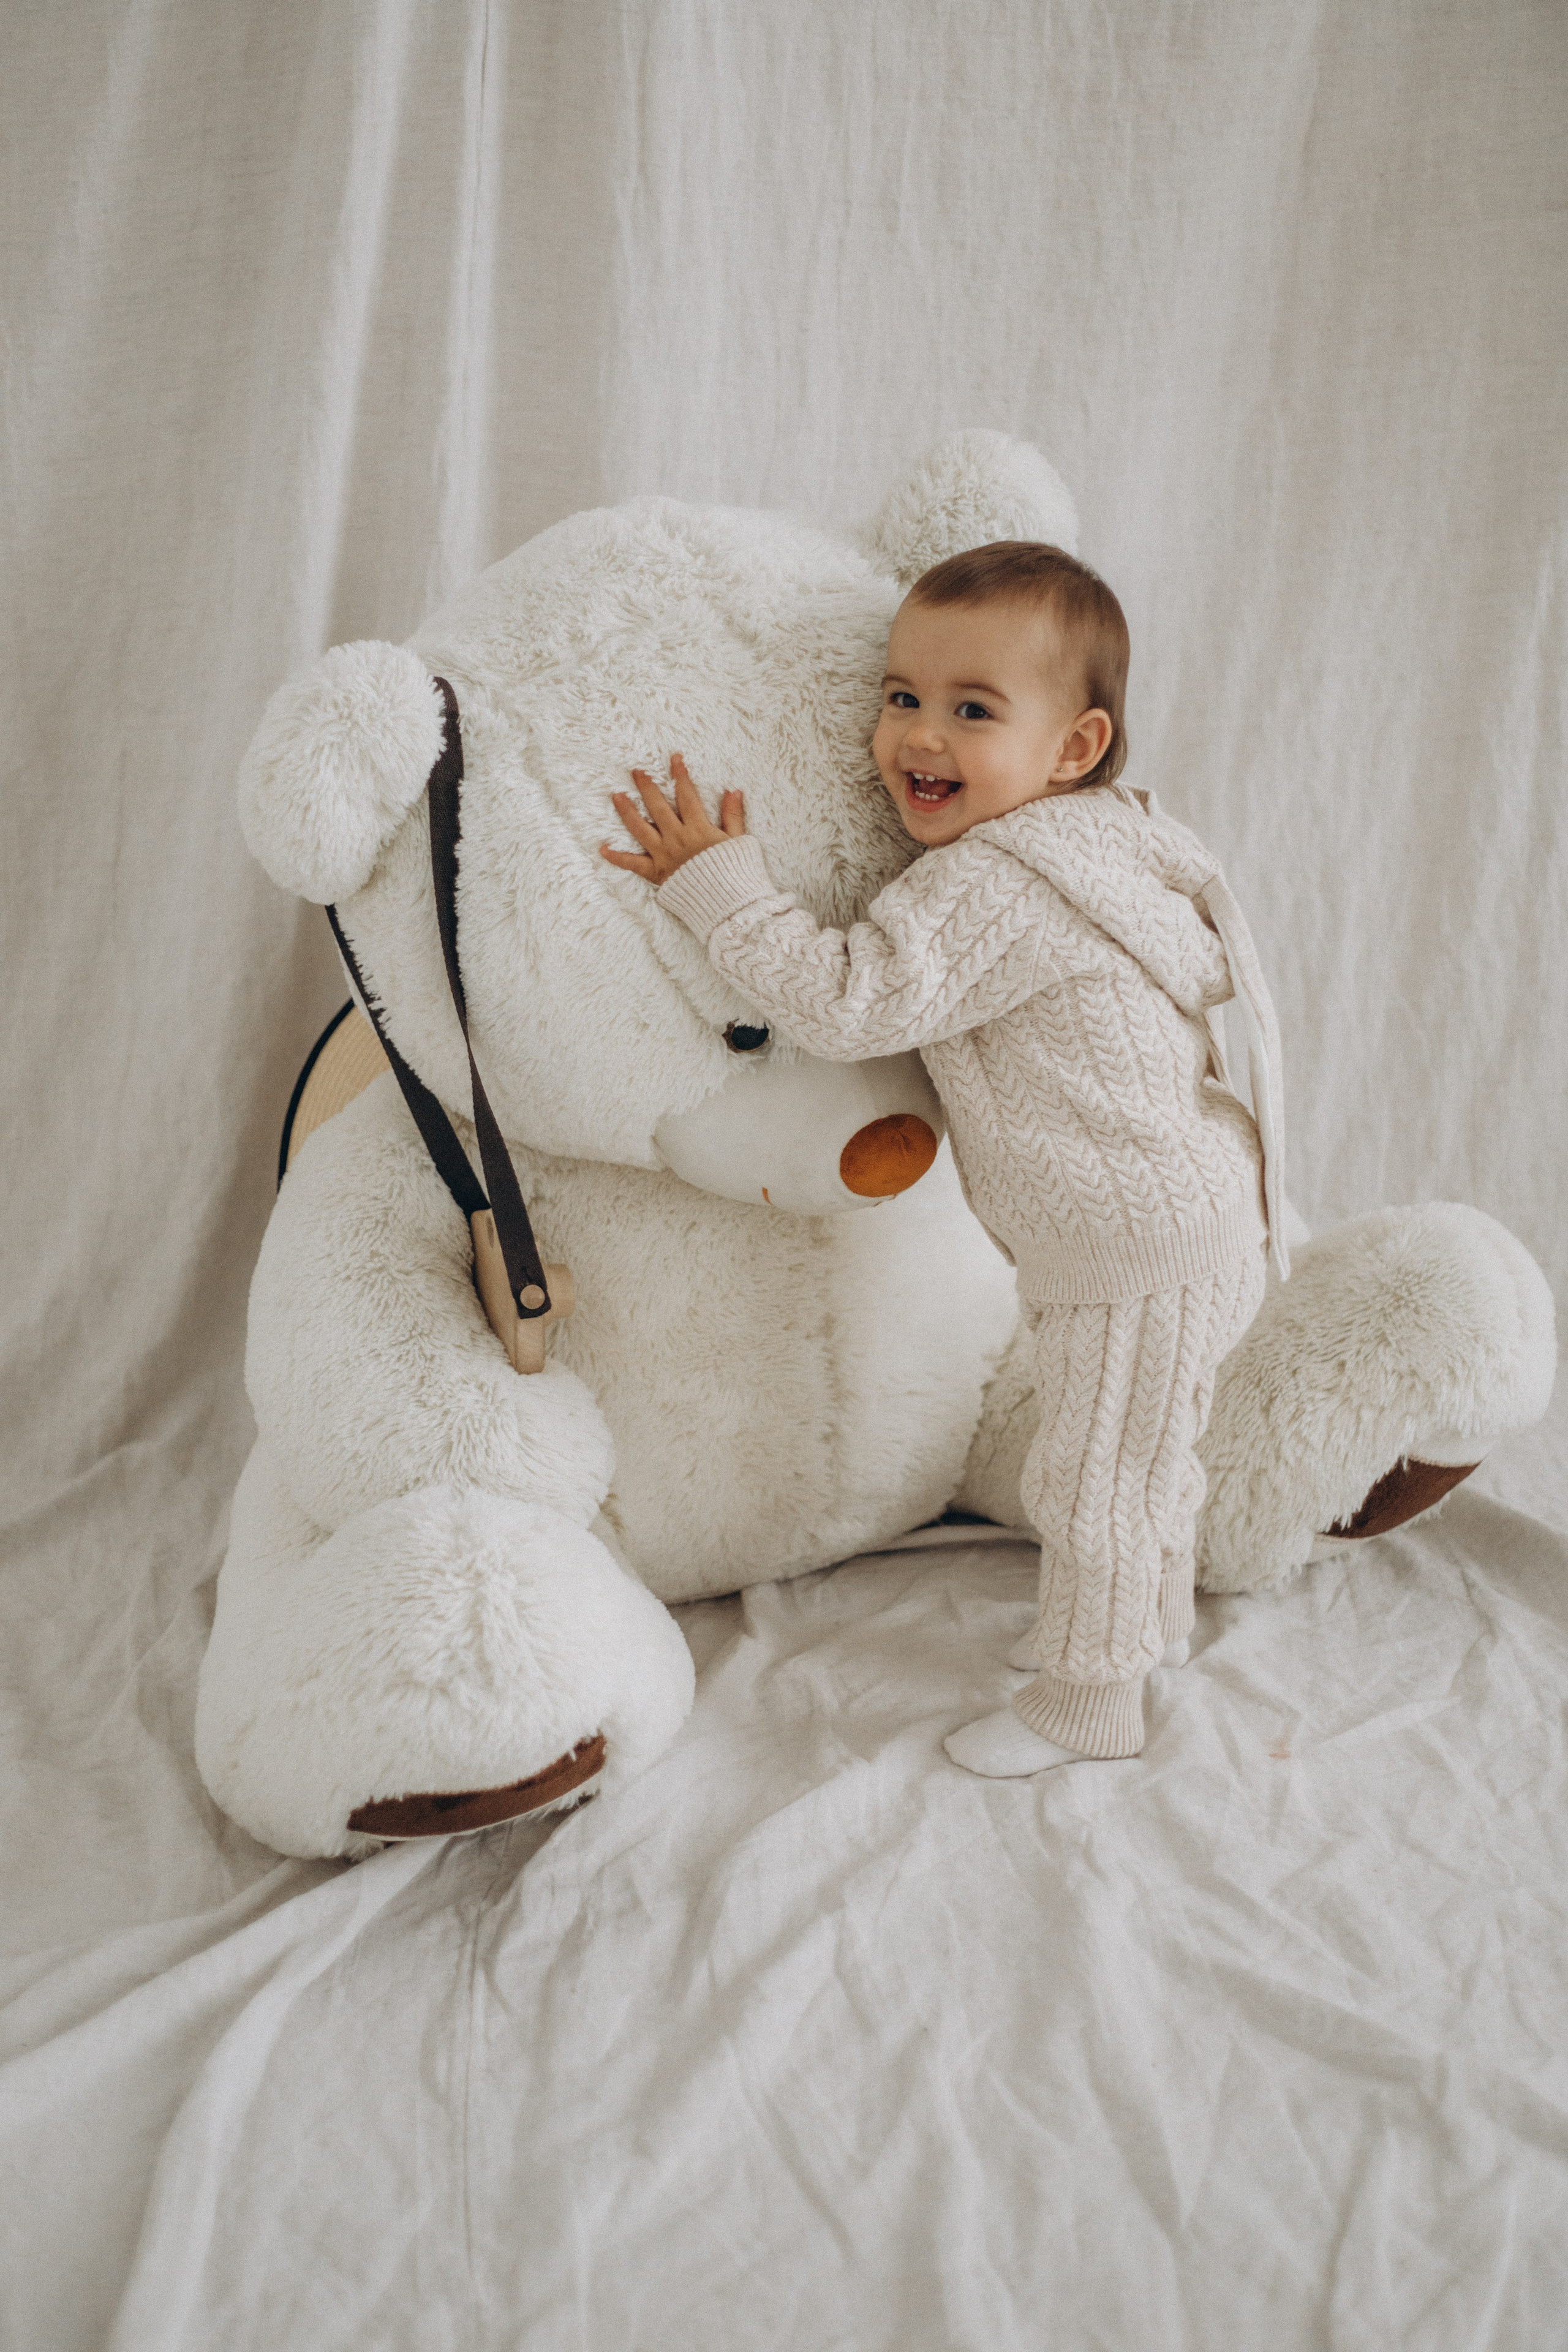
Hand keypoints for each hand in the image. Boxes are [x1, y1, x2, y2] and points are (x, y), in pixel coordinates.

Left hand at [600, 755, 745, 884]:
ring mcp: (664, 856)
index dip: (680, 775)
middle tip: (635, 771)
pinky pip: (633, 864)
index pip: (687, 795)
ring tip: (616, 796)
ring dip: (627, 811)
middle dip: (646, 786)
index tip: (673, 759)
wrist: (727, 904)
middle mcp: (678, 839)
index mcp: (698, 829)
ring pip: (641, 829)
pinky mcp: (656, 873)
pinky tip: (603, 848)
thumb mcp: (739, 841)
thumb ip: (733, 816)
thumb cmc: (736, 873)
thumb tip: (733, 791)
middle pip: (658, 807)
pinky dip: (617, 858)